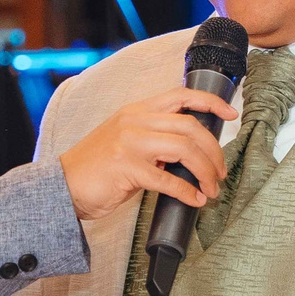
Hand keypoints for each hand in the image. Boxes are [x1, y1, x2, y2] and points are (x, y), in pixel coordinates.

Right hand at [58, 87, 237, 220]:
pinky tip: (194, 200)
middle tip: (220, 171)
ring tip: (211, 188)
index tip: (231, 113)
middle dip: (214, 151)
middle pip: (190, 127)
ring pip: (185, 150)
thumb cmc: (97, 168)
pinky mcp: (127, 169)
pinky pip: (168, 180)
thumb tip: (190, 153)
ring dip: (205, 171)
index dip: (210, 102)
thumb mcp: (126, 141)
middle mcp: (135, 121)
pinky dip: (187, 192)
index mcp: (137, 110)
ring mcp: (130, 143)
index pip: (181, 95)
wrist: (62, 186)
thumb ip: (155, 139)